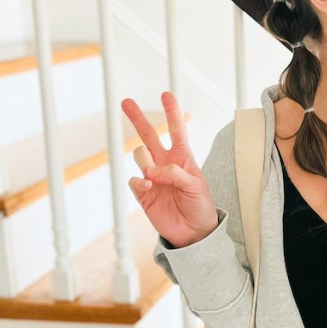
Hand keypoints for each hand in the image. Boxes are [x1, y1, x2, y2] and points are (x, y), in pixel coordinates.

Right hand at [121, 91, 218, 248]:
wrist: (194, 232)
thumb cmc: (200, 206)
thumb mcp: (196, 186)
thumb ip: (176, 174)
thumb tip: (152, 170)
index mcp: (183, 158)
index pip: (176, 130)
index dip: (172, 113)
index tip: (166, 95)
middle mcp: (164, 164)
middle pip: (148, 136)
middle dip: (138, 118)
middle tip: (126, 102)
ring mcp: (152, 177)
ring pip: (139, 156)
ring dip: (145, 161)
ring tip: (154, 176)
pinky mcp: (143, 194)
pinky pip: (134, 180)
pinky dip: (140, 182)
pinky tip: (148, 187)